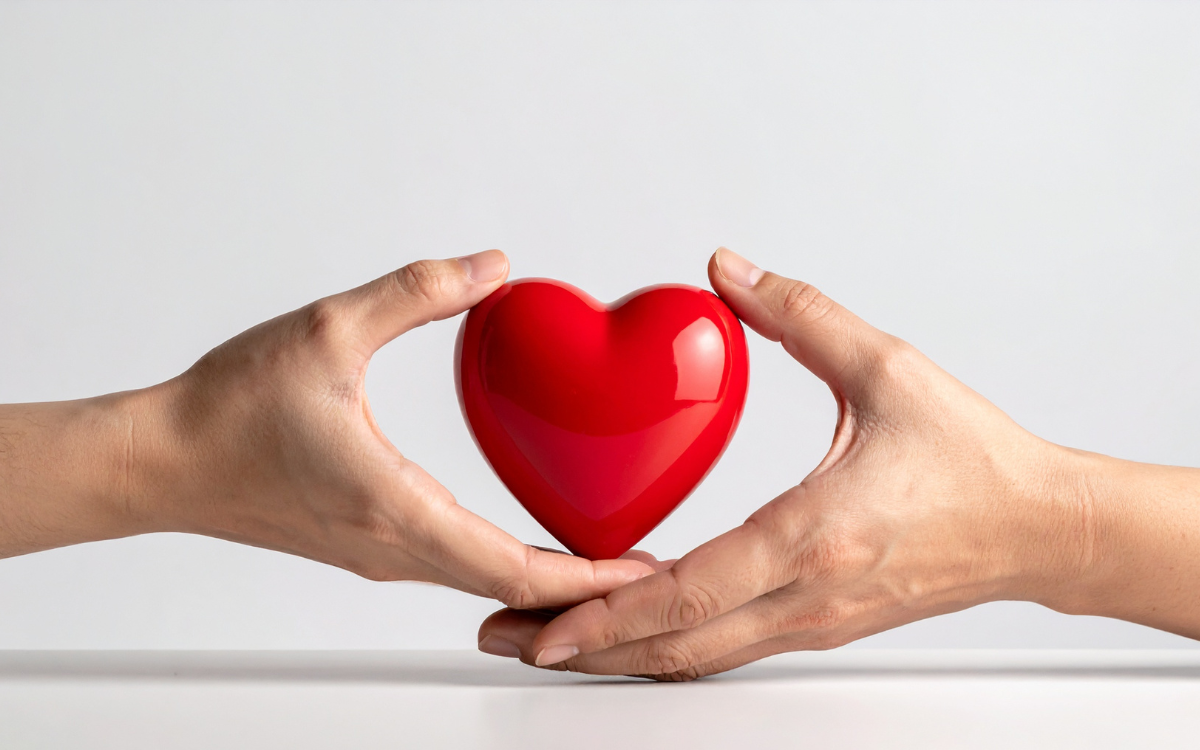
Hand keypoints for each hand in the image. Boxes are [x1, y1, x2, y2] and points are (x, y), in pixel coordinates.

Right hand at [0, 251, 650, 608]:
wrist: (160, 461)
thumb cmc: (229, 407)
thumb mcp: (328, 329)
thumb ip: (417, 292)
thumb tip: (492, 266)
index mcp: (395, 510)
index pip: (514, 568)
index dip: (590, 578)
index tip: (647, 575)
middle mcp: (393, 549)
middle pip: (511, 590)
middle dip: (586, 590)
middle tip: (651, 574)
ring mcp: (379, 555)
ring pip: (483, 585)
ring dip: (548, 580)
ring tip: (607, 561)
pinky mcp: (366, 544)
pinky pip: (454, 566)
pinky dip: (505, 565)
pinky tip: (529, 543)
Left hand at [476, 247, 1104, 676]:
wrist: (1038, 525)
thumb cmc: (971, 455)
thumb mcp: (887, 367)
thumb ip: (800, 315)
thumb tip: (727, 269)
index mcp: (817, 536)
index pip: (694, 591)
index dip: (611, 614)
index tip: (544, 623)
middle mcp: (809, 596)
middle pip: (678, 648)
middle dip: (588, 652)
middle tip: (511, 642)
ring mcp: (814, 622)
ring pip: (699, 660)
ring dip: (620, 658)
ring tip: (550, 646)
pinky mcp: (821, 625)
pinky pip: (728, 648)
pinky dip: (669, 646)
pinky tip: (632, 634)